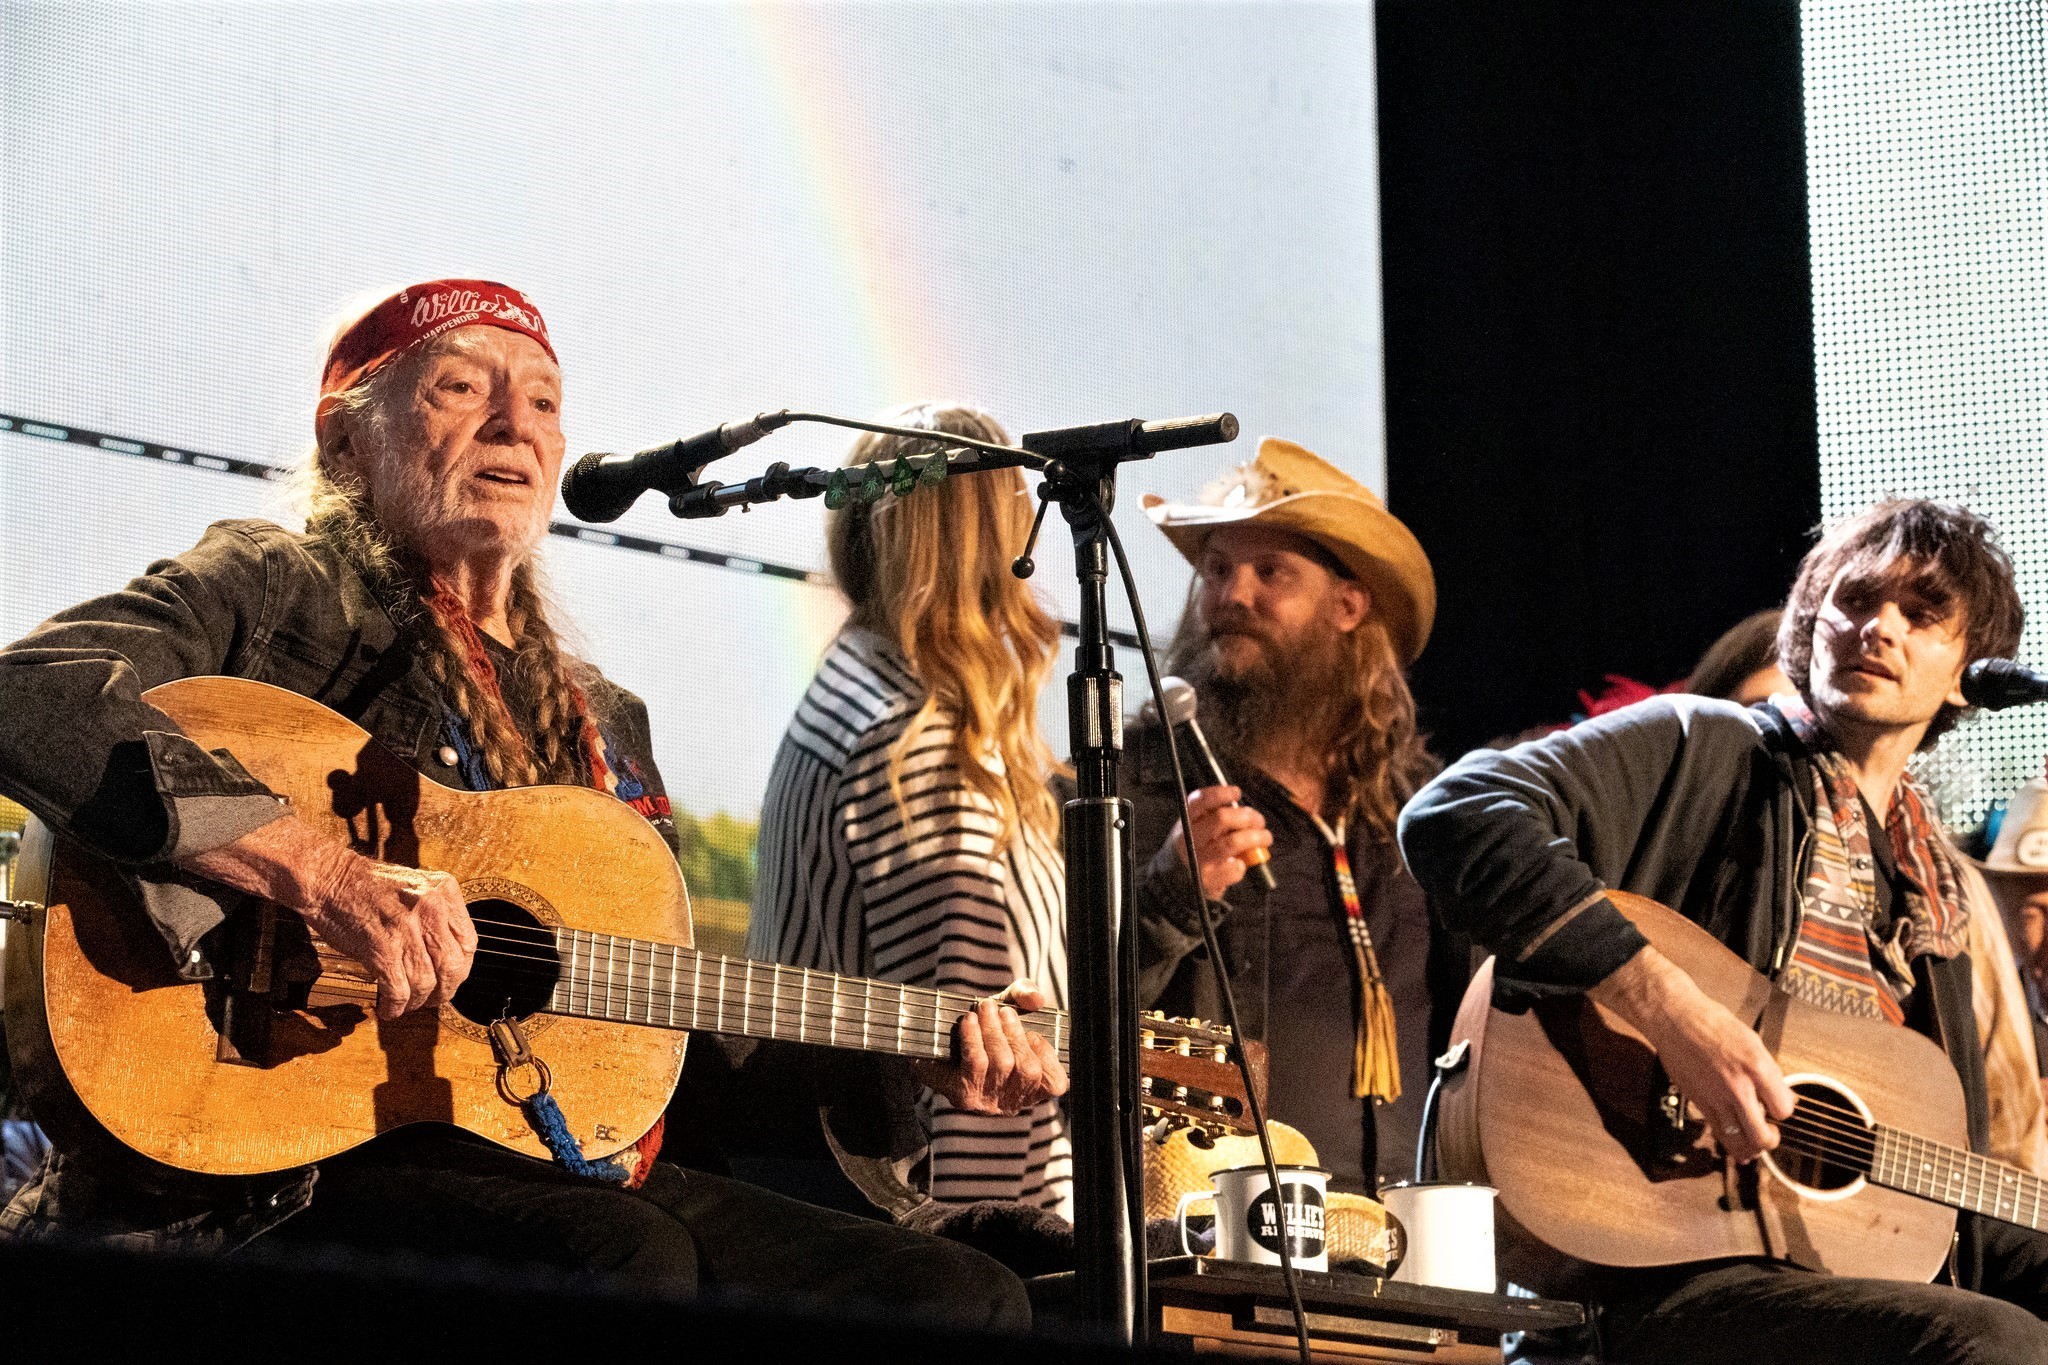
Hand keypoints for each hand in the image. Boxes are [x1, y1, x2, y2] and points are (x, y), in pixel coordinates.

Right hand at [304, 853, 476, 1019]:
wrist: (328, 877)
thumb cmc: (366, 884)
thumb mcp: (416, 888)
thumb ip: (435, 915)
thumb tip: (445, 953)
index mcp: (443, 891)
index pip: (468, 942)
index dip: (461, 968)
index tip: (451, 978)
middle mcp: (431, 908)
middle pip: (453, 966)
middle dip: (444, 991)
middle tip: (433, 998)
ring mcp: (407, 928)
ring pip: (426, 982)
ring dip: (417, 1001)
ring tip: (407, 1004)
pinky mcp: (382, 948)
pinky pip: (399, 990)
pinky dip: (396, 1006)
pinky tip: (389, 1008)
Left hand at [914, 980, 1069, 1114]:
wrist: (935, 1041)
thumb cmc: (983, 1028)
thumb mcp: (1008, 1006)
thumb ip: (1025, 995)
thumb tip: (1035, 998)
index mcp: (1032, 1089)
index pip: (1054, 1084)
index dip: (1049, 1058)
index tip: (1034, 1033)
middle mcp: (1013, 1101)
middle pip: (1026, 1070)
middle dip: (1015, 1033)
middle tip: (1000, 1010)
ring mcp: (988, 1102)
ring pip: (1003, 1065)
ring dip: (994, 1031)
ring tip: (985, 1009)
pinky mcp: (963, 1096)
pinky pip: (974, 1065)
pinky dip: (973, 1039)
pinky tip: (969, 1023)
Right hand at [1168, 785, 1271, 900]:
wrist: (1180, 881)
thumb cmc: (1199, 847)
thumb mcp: (1199, 827)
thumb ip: (1217, 816)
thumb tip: (1247, 812)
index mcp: (1186, 821)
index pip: (1200, 800)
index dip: (1221, 793)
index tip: (1237, 793)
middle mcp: (1188, 838)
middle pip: (1221, 818)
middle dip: (1247, 816)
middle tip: (1258, 821)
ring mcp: (1197, 859)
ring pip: (1232, 842)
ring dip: (1255, 838)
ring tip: (1265, 838)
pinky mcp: (1208, 879)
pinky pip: (1234, 867)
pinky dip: (1244, 863)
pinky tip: (1243, 861)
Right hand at [1589, 946, 1795, 1162]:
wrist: (1674, 1019)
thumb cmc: (1710, 1022)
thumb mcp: (1752, 1041)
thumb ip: (1768, 1072)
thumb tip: (1780, 1093)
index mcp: (1757, 1067)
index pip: (1784, 1109)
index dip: (1783, 1110)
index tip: (1778, 1105)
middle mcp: (1737, 1087)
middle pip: (1762, 1136)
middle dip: (1771, 1139)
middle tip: (1771, 1131)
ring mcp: (1715, 1097)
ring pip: (1738, 1142)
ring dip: (1750, 1146)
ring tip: (1753, 1139)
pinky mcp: (1698, 1101)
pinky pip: (1717, 1131)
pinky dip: (1729, 1140)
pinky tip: (1734, 1139)